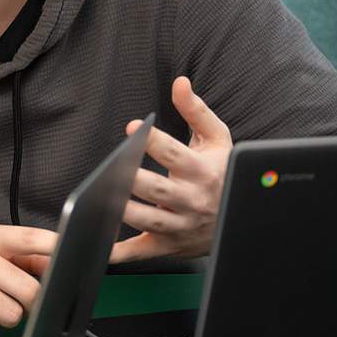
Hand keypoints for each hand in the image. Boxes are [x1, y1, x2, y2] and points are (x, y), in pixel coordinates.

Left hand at [111, 76, 231, 262]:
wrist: (239, 218)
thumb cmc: (222, 173)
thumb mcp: (218, 140)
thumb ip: (196, 111)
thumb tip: (180, 83)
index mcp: (203, 172)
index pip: (176, 155)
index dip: (155, 141)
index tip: (134, 127)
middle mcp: (193, 201)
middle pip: (159, 191)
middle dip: (135, 180)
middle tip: (111, 169)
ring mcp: (181, 226)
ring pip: (149, 221)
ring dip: (123, 212)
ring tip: (97, 198)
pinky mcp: (169, 245)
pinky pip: (142, 252)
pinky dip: (119, 253)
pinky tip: (97, 244)